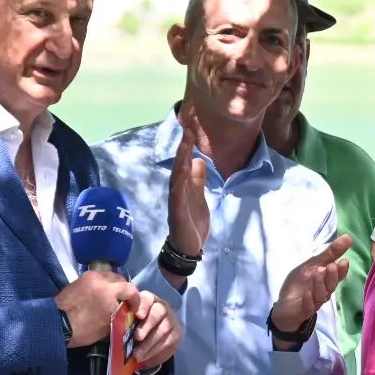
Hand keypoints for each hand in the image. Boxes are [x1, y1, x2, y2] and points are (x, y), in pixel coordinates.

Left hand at [55, 270, 134, 345]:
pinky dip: (101, 284)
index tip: (134, 309)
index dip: (136, 300)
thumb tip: (126, 313)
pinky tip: (100, 295)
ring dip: (113, 285)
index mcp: (109, 291)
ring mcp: (88, 277)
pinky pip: (96, 278)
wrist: (55, 325)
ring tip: (112, 297)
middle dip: (125, 289)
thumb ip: (120, 316)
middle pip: (120, 279)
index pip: (131, 289)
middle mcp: (100, 279)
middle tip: (124, 301)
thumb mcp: (107, 328)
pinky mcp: (79, 279)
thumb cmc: (83, 330)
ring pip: (108, 276)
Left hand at [129, 289, 181, 368]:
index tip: (138, 315)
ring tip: (138, 355)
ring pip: (164, 329)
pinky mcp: (177, 334)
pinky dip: (156, 352)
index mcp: (148, 300)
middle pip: (159, 312)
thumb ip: (125, 321)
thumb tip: (114, 332)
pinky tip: (146, 359)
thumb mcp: (129, 321)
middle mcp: (162, 307)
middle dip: (147, 325)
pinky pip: (169, 342)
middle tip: (137, 338)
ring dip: (150, 344)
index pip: (147, 298)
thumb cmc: (135, 326)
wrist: (153, 336)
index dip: (143, 306)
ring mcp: (172, 320)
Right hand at [167, 103, 209, 258]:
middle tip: (186, 130)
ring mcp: (176, 203)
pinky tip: (180, 177)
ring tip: (184, 147)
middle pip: (178, 166)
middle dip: (182, 149)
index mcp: (183, 186)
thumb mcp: (198, 196)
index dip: (186, 146)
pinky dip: (178, 187)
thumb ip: (197, 179)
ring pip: (176, 179)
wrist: (187, 247)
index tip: (190, 128)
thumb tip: (198, 159)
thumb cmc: (192, 221)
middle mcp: (177, 191)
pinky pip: (177, 199)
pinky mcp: (177, 215)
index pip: (184, 162)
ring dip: (179, 163)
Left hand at [271, 235, 353, 333]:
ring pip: (321, 294)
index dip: (342, 269)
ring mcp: (314, 301)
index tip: (344, 261)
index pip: (338, 275)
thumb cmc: (301, 283)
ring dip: (320, 283)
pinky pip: (308, 306)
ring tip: (318, 272)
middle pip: (331, 285)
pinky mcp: (304, 310)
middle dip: (332, 276)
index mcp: (326, 280)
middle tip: (331, 266)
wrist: (285, 305)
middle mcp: (323, 290)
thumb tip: (348, 237)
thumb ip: (330, 253)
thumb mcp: (313, 264)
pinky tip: (306, 293)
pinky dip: (308, 299)